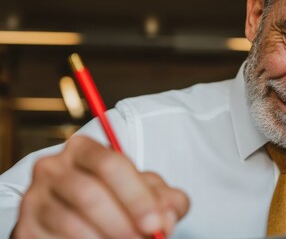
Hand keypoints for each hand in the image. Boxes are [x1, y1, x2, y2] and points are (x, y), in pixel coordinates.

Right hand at [12, 136, 188, 238]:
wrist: (78, 218)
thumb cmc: (115, 199)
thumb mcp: (142, 193)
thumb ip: (163, 199)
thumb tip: (168, 217)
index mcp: (84, 149)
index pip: (111, 165)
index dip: (137, 197)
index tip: (157, 224)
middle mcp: (53, 167)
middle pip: (90, 195)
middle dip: (123, 223)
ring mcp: (35, 197)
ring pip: (73, 223)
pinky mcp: (27, 227)